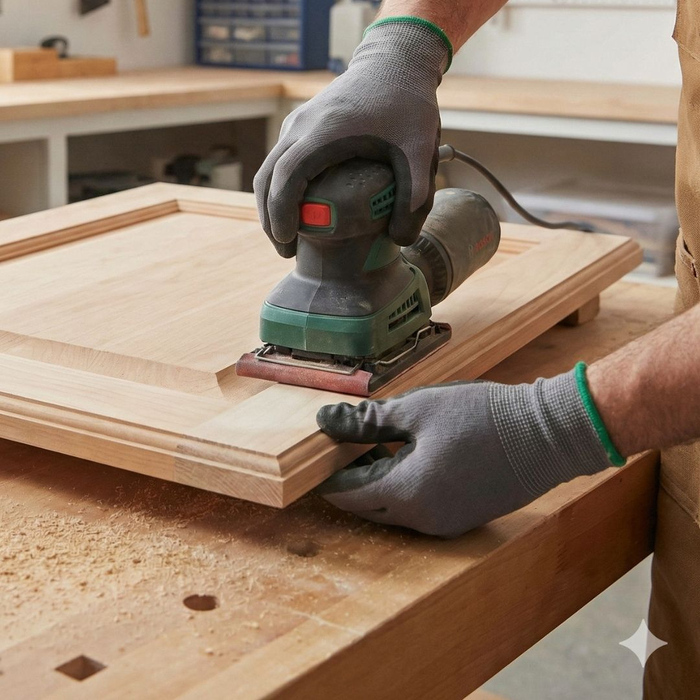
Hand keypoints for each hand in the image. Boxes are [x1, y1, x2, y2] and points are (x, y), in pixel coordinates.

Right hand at [253, 20, 448, 257]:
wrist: (395, 61)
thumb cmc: (406, 103)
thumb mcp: (420, 151)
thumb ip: (415, 197)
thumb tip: (400, 239)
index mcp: (324, 133)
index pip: (286, 177)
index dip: (280, 213)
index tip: (286, 241)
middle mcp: (302, 126)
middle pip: (267, 177)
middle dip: (270, 217)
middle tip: (284, 249)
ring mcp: (298, 122)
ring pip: (269, 168)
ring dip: (272, 203)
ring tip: (287, 235)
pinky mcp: (301, 123)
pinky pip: (279, 160)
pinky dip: (280, 187)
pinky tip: (297, 207)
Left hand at [316, 369, 613, 537]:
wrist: (547, 434)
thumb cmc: (481, 416)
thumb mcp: (417, 410)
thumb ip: (367, 421)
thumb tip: (324, 420)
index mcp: (406, 493)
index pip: (347, 493)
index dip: (329, 472)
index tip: (322, 449)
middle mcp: (422, 520)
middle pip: (367, 506)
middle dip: (352, 479)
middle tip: (347, 445)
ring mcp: (445, 524)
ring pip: (394, 510)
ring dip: (378, 482)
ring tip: (377, 446)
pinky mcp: (463, 518)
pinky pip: (419, 510)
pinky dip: (404, 489)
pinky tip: (410, 458)